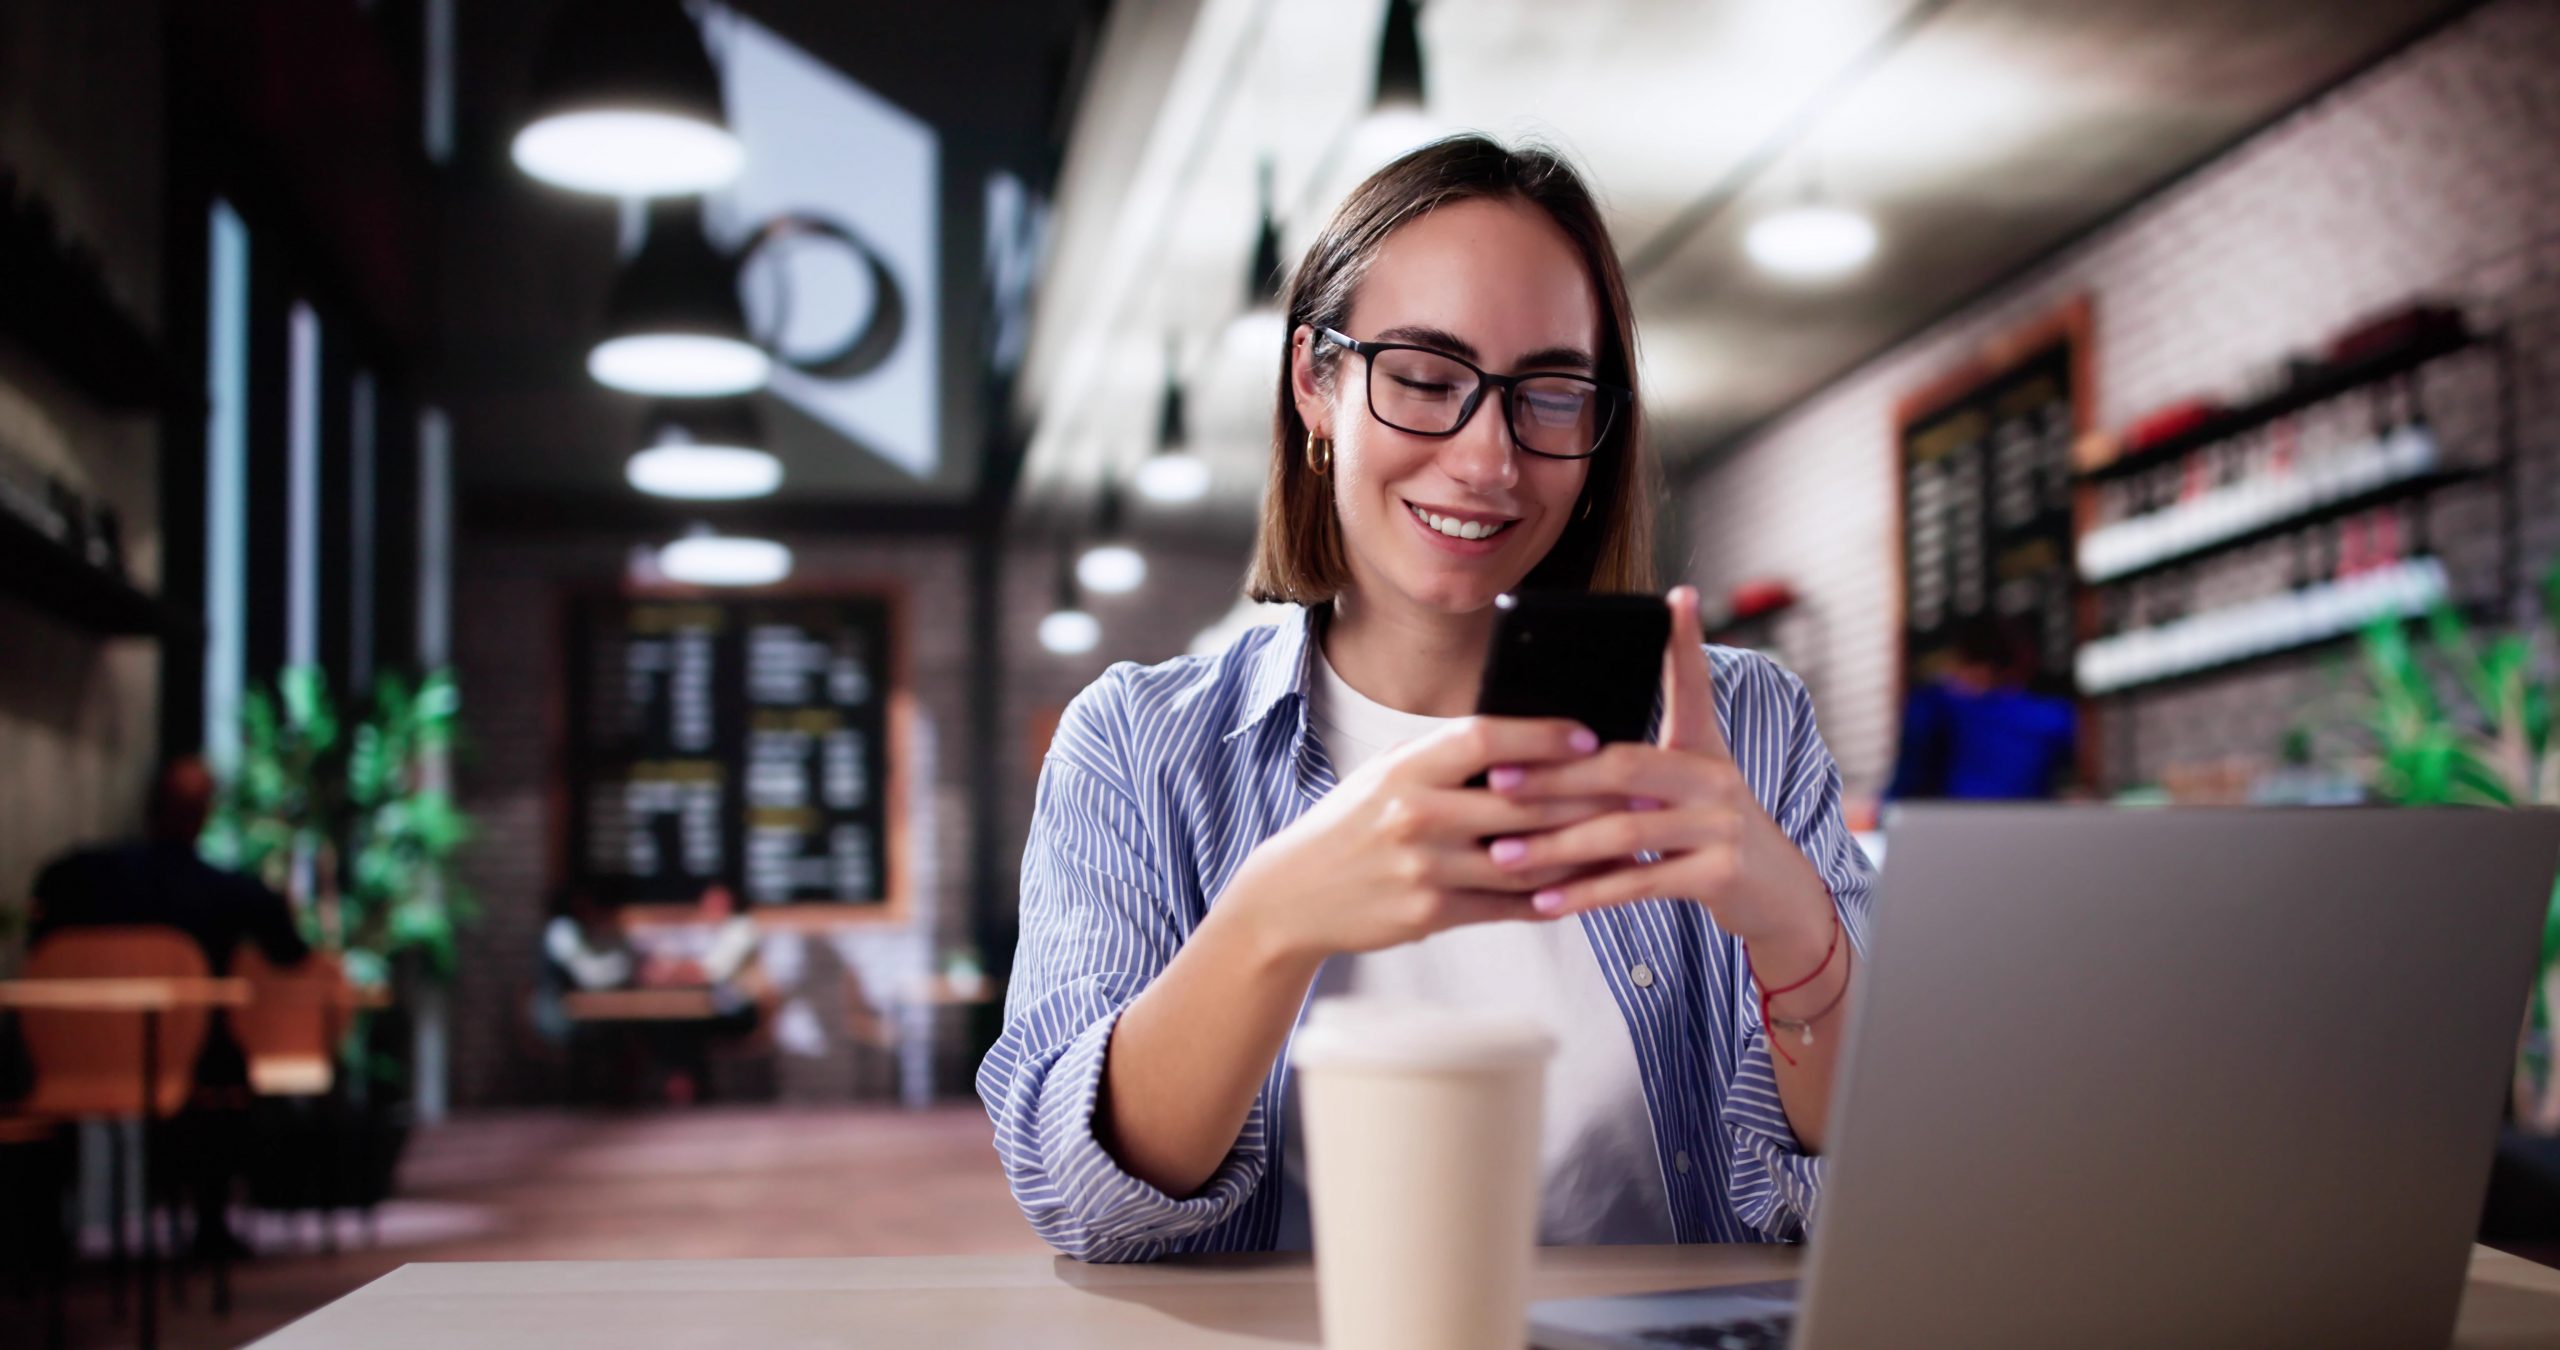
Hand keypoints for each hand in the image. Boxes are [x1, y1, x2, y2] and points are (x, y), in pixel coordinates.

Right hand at [1222, 716, 1626, 965]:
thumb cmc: (1353, 824)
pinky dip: (1551, 898)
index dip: (1542, 735)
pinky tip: (1584, 889)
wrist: (1294, 894)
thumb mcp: (1387, 774)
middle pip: (1519, 801)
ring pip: (1524, 859)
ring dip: (1582, 852)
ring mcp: (1423, 868)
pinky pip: (1506, 906)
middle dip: (1586, 797)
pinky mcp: (1430, 914)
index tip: (1589, 735)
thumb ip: (1448, 759)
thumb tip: (1528, 743)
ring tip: (1626, 842)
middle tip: (1637, 792)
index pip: (1485, 738)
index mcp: (1406, 767)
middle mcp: (1415, 814)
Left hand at [1479, 586, 1833, 947]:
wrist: (1778, 896)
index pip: (1694, 685)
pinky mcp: (1721, 874)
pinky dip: (1587, 893)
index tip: (1677, 598)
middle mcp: (1717, 778)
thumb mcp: (1690, 787)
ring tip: (1503, 856)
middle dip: (1554, 776)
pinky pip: (1640, 881)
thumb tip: (1570, 744)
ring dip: (1556, 847)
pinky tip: (1544, 901)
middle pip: (1624, 766)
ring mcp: (1723, 826)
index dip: (1687, 642)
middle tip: (1496, 783)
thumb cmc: (1711, 835)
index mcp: (1704, 748)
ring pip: (1624, 830)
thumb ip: (1639, 765)